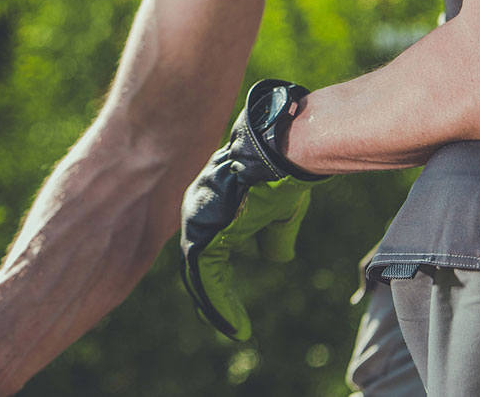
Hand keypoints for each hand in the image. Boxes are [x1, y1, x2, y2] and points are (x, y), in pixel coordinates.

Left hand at [179, 79, 326, 339]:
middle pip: (196, 261)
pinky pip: (204, 276)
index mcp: (212, 204)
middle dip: (209, 294)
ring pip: (197, 272)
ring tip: (231, 327)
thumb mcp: (280, 214)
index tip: (228, 304)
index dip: (215, 277)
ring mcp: (197, 219)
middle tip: (225, 322)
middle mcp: (197, 210)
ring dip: (213, 304)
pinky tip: (233, 325)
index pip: (205, 247)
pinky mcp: (204, 230)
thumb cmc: (283, 175)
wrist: (283, 151)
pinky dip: (216, 302)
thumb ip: (272, 238)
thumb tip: (274, 259)